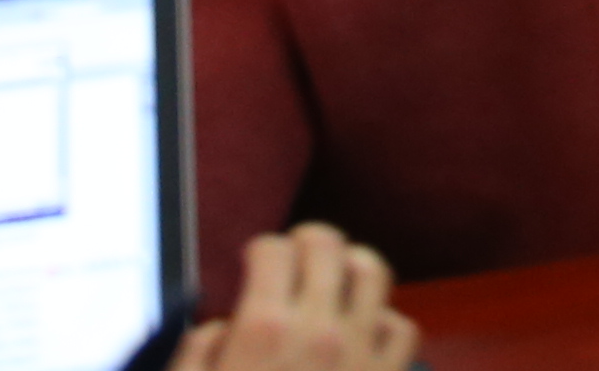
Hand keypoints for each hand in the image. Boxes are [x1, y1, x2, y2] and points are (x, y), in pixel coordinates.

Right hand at [175, 224, 412, 370]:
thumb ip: (196, 351)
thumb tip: (221, 327)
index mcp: (264, 331)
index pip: (273, 249)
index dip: (260, 252)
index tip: (255, 265)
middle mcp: (318, 334)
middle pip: (327, 244)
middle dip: (305, 243)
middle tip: (292, 261)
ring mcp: (359, 356)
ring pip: (373, 272)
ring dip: (350, 268)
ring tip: (332, 281)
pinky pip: (402, 327)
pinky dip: (384, 322)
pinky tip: (362, 334)